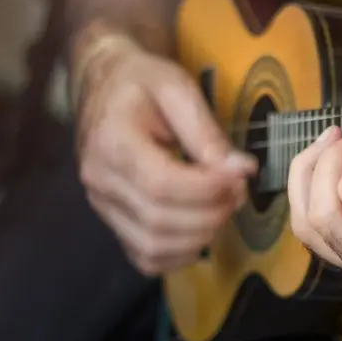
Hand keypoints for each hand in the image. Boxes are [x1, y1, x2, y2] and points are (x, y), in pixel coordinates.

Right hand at [75, 34, 256, 275]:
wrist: (105, 85)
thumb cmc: (143, 83)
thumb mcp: (178, 89)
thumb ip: (208, 133)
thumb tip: (242, 171)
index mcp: (112, 141)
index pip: (161, 184)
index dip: (208, 189)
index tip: (240, 176)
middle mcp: (99, 180)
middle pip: (159, 220)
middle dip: (212, 213)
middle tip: (240, 191)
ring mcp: (102, 205)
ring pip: (153, 246)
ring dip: (201, 236)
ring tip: (224, 206)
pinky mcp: (112, 220)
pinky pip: (145, 257)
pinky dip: (180, 255)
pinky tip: (203, 229)